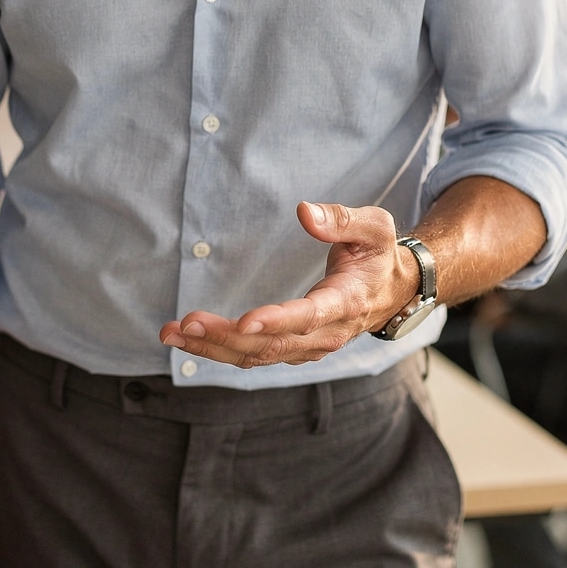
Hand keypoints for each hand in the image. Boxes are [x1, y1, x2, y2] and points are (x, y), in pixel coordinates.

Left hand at [159, 202, 417, 368]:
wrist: (393, 292)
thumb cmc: (379, 254)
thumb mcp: (376, 228)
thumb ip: (343, 219)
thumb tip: (304, 211)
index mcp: (346, 302)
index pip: (309, 317)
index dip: (278, 321)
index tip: (245, 321)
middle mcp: (326, 334)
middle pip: (272, 344)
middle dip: (226, 337)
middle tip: (186, 324)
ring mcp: (308, 347)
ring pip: (257, 356)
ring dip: (214, 348)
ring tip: (173, 333)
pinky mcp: (293, 349)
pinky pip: (253, 356)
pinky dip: (220, 350)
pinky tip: (189, 339)